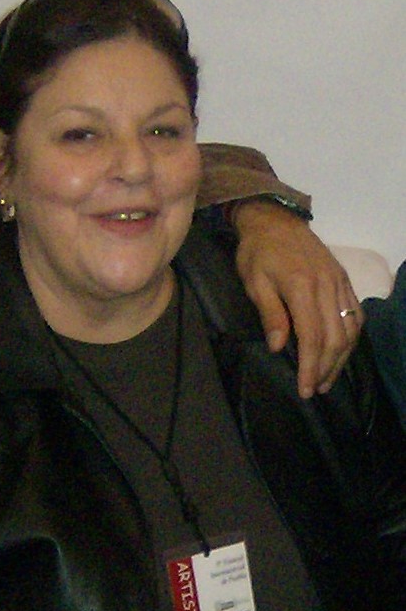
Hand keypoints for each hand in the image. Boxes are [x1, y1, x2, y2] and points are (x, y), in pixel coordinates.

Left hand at [233, 201, 362, 397]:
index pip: (313, 337)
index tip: (305, 389)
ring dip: (342, 357)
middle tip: (316, 390)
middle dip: (327, 368)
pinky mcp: (344, 279)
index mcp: (303, 288)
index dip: (311, 367)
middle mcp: (327, 286)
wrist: (275, 220)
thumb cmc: (258, 253)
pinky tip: (342, 351)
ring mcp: (339, 282)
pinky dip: (352, 336)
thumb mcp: (254, 283)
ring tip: (328, 378)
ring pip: (350, 327)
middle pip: (336, 337)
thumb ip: (270, 314)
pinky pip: (355, 312)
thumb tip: (279, 347)